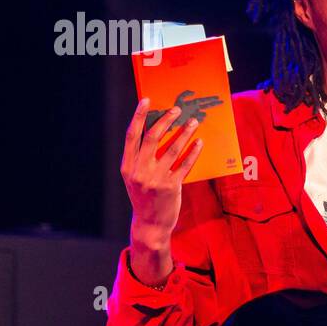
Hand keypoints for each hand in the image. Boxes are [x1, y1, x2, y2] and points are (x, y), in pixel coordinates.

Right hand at [121, 97, 203, 247]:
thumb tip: (156, 131)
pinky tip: (199, 143)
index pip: (132, 135)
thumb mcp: (134, 178)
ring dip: (184, 133)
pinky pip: (185, 165)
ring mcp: (155, 179)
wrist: (150, 225)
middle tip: (177, 110)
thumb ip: (140, 158)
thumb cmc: (143, 197)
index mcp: (127, 166)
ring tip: (193, 123)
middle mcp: (139, 171)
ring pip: (172, 149)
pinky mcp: (171, 187)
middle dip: (166, 121)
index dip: (139, 116)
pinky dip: (193, 152)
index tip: (147, 101)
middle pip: (152, 138)